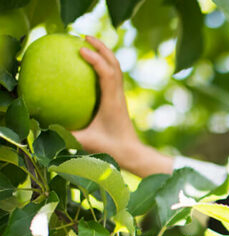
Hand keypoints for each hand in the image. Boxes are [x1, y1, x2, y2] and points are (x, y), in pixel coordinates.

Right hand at [74, 36, 172, 176]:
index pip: (107, 74)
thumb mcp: (86, 142)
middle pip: (115, 64)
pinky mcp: (119, 99)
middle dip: (102, 47)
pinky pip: (113, 76)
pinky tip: (89, 64)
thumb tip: (44, 126)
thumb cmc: (110, 148)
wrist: (132, 152)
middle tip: (85, 36)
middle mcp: (118, 95)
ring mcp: (120, 96)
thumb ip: (66, 134)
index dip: (96, 60)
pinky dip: (103, 65)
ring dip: (105, 53)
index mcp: (112, 102)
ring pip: (116, 68)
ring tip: (88, 43)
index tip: (81, 49)